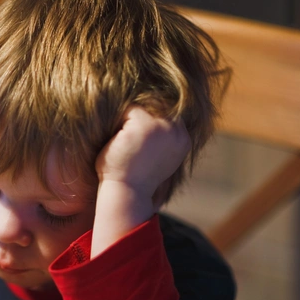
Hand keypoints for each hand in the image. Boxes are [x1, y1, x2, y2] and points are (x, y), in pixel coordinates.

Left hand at [90, 107, 190, 256]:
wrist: (126, 194)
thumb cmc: (135, 177)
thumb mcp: (157, 156)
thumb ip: (162, 137)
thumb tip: (155, 118)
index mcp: (183, 140)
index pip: (167, 113)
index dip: (150, 120)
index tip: (136, 138)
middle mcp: (176, 131)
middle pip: (156, 105)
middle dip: (139, 117)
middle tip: (126, 138)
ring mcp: (161, 127)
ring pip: (141, 107)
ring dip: (127, 121)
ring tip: (121, 142)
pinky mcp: (143, 125)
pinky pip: (128, 110)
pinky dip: (118, 123)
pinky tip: (117, 142)